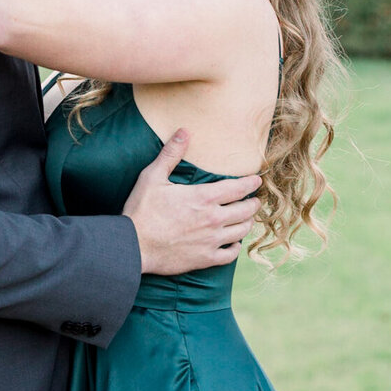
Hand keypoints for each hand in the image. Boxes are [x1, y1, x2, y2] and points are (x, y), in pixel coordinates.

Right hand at [122, 132, 259, 274]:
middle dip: (253, 203)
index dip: (251, 183)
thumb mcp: (153, 176)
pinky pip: (231, 254)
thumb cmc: (142, 210)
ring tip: (246, 218)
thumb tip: (184, 131)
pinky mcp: (205, 259)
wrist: (133, 245)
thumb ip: (171, 154)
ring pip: (242, 231)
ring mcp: (211, 241)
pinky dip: (236, 247)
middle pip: (246, 210)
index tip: (257, 180)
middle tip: (254, 200)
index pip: (238, 188)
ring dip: (247, 223)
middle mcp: (213, 219)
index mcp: (203, 197)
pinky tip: (233, 242)